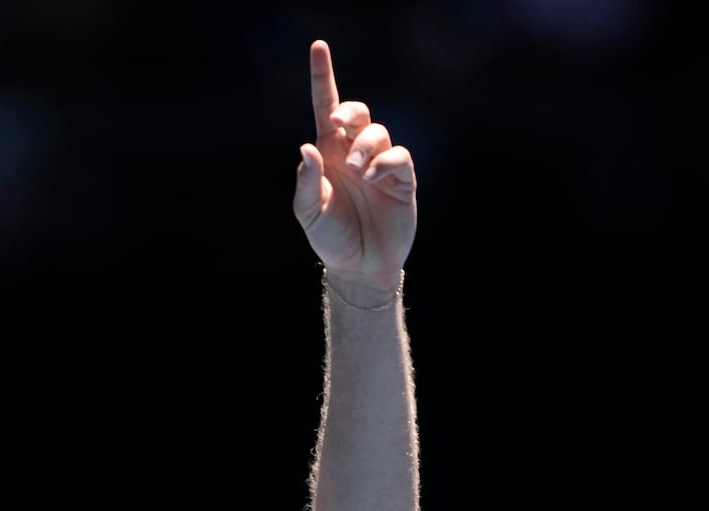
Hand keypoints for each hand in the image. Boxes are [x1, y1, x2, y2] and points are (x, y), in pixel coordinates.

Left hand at [292, 40, 415, 297]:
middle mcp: (354, 153)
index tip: (318, 46)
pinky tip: (374, 179)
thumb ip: (306, 182)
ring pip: (378, 132)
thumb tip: (307, 148)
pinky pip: (398, 156)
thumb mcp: (309, 213)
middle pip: (357, 112)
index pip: (325, 107)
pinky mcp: (402, 179)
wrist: (360, 267)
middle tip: (338, 127)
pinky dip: (385, 163)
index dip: (322, 76)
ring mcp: (380, 165)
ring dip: (365, 146)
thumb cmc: (331, 237)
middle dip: (349, 111)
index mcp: (329, 154)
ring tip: (357, 172)